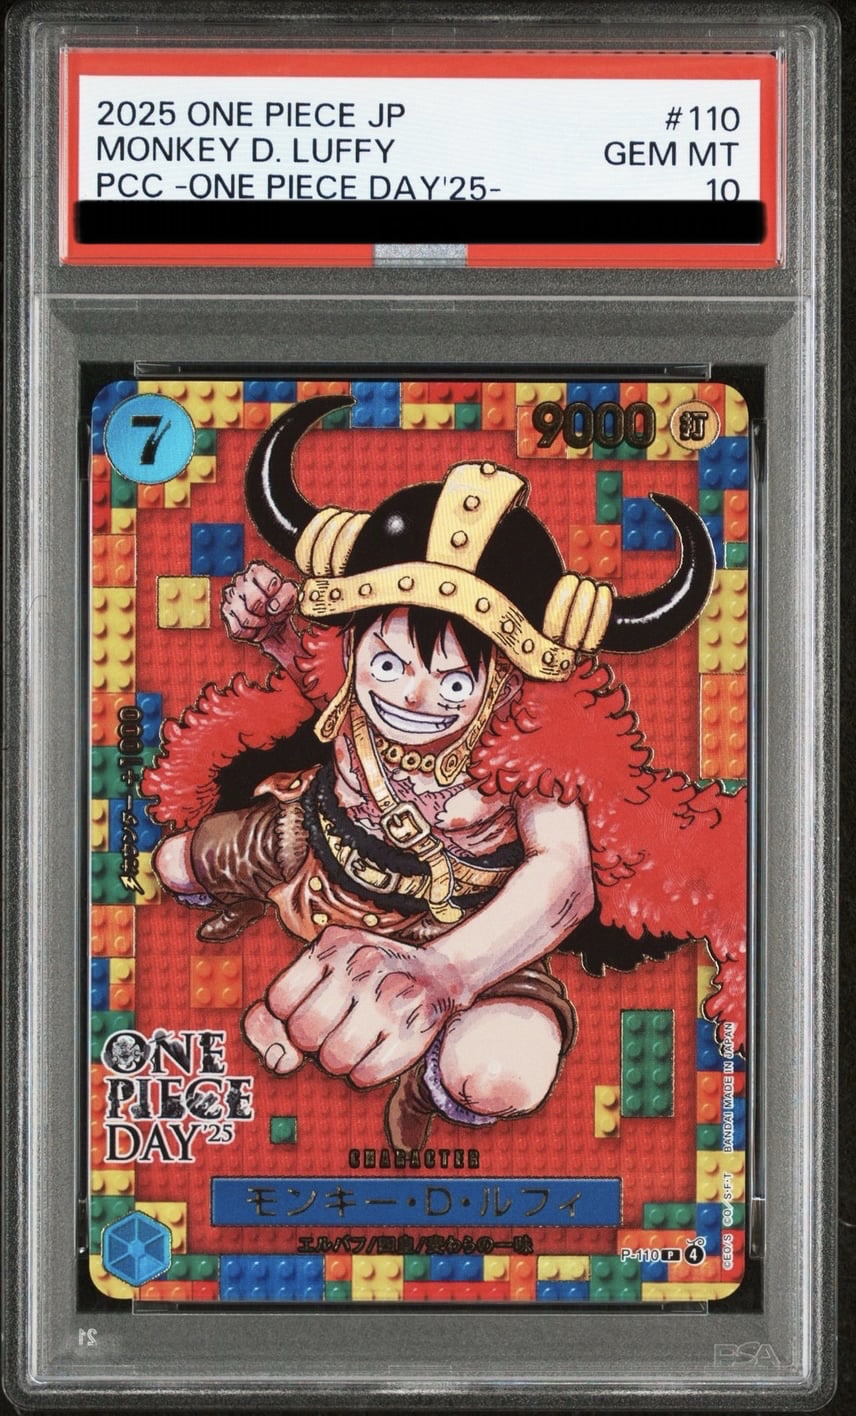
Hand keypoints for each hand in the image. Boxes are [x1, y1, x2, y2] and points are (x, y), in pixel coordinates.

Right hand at [221, 561, 296, 644]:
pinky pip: (238, 629)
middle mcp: (240, 581)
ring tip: (263, 621)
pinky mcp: (226, 614)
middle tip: (269, 613)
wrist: (272, 622)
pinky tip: (254, 627)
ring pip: (245, 617)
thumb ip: (287, 594)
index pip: (263, 578)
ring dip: (259, 624)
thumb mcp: (291, 595)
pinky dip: (250, 633)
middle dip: (266, 612)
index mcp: (256, 571)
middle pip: (254, 601)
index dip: (273, 591)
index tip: (275, 597)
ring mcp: (230, 597)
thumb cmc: (279, 605)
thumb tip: (273, 606)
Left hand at [244, 927, 459, 1086]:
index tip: (311, 1009)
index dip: (289, 1016)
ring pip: (333, 1059)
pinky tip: (377, 1049)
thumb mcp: (322, 974)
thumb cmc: (367, 979)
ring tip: (356, 1040)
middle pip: (304, 1032)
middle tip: (336, 1027)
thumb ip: (277, 1014)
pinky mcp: (415, 1027)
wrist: (440, 972)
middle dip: (314, 1040)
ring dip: (339, 1060)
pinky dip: (366, 1071)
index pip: (279, 1001)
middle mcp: (362, 964)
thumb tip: (278, 1060)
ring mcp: (391, 995)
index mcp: (333, 944)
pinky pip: (366, 1075)